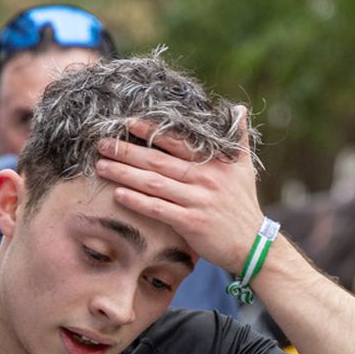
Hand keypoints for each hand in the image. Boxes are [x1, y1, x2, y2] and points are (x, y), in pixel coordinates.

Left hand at [94, 107, 263, 274]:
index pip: (177, 141)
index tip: (127, 123)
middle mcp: (205, 178)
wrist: (253, 244)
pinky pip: (159, 209)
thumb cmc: (244, 204)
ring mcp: (197, 201)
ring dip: (125, 174)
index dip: (151, 130)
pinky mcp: (191, 223)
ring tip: (101, 166)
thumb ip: (239, 137)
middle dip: (127, 151)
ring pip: (154, 183)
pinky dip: (137, 201)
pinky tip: (118, 195)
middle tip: (102, 143)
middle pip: (158, 161)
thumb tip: (240, 108)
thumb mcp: (244, 167)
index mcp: (214, 162)